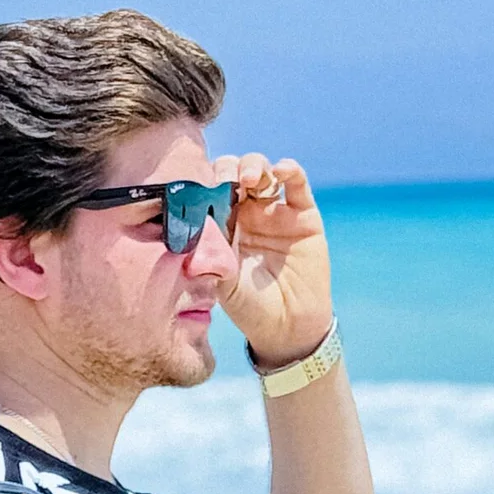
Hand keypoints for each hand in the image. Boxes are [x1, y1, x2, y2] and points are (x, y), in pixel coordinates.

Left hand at [212, 153, 333, 370]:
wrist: (287, 327)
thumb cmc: (250, 307)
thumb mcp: (221, 282)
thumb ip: (209, 256)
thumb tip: (190, 233)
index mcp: (223, 225)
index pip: (210, 190)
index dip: (205, 182)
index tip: (199, 187)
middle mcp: (248, 213)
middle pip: (234, 173)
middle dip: (227, 169)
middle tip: (223, 181)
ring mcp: (276, 211)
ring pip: (263, 172)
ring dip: (253, 166)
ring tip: (248, 180)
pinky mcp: (303, 215)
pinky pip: (296, 183)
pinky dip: (289, 169)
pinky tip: (280, 171)